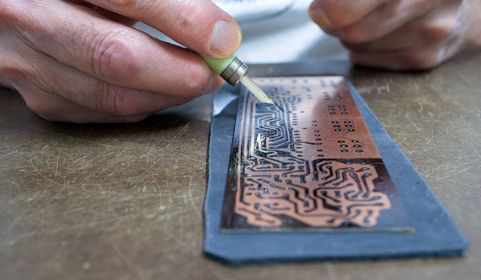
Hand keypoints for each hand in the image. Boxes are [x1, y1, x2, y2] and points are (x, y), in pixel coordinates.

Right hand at [0, 0, 240, 122]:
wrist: (21, 7)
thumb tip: (215, 33)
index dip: (185, 21)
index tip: (222, 38)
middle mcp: (30, 18)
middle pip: (118, 58)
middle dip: (181, 72)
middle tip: (214, 71)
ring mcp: (28, 62)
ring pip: (112, 96)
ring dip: (168, 94)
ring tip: (196, 81)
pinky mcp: (40, 95)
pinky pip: (103, 112)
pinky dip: (144, 105)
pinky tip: (162, 92)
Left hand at [309, 0, 480, 69]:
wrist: (466, 3)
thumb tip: (320, 11)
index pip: (357, 5)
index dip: (332, 8)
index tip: (321, 8)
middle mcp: (434, 2)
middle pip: (355, 29)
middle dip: (336, 21)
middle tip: (334, 11)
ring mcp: (433, 33)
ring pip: (357, 45)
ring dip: (349, 33)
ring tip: (366, 16)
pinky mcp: (425, 58)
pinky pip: (368, 58)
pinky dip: (362, 47)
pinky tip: (379, 32)